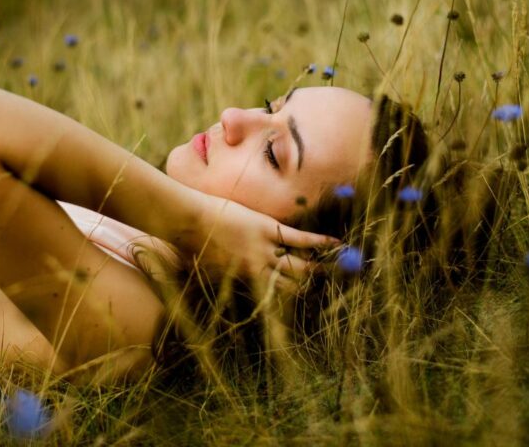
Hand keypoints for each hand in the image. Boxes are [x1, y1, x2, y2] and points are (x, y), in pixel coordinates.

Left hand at [177, 191, 339, 289]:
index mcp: (246, 282)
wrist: (188, 222)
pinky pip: (300, 238)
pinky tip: (336, 244)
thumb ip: (226, 279)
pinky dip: (319, 242)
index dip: (292, 304)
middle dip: (310, 287)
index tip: (305, 306)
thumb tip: (225, 290)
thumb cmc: (192, 248)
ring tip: (340, 269)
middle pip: (293, 284)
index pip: (276, 300)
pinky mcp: (268, 229)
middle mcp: (259, 271)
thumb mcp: (209, 272)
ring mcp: (265, 250)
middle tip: (329, 288)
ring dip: (320, 267)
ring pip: (301, 265)